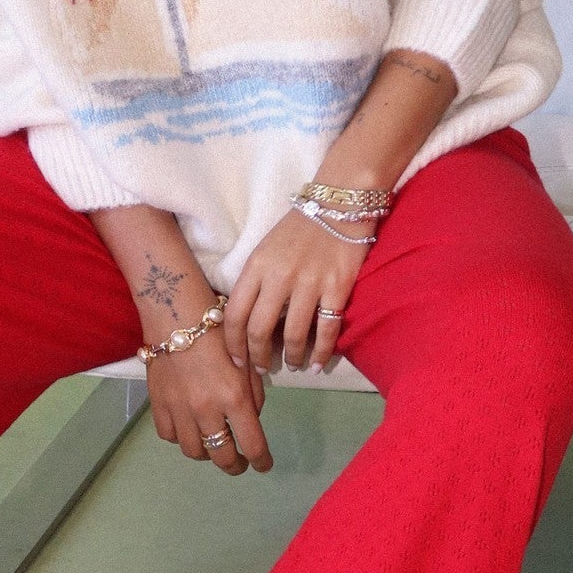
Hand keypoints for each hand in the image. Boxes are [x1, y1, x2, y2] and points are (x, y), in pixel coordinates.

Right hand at [146, 321, 272, 474]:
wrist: (176, 315)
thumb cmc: (218, 332)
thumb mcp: (246, 360)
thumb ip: (253, 394)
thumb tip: (250, 418)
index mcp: (233, 398)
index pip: (252, 445)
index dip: (261, 461)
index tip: (264, 464)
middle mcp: (206, 409)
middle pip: (221, 456)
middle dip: (234, 466)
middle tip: (239, 463)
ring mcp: (179, 409)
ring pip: (193, 450)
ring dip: (206, 453)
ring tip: (212, 444)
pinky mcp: (158, 404)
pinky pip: (169, 435)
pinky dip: (180, 437)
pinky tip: (188, 428)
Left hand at [223, 210, 366, 374]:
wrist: (339, 204)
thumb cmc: (299, 228)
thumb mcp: (266, 250)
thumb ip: (255, 282)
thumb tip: (246, 321)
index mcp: (256, 266)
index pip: (234, 313)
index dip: (233, 343)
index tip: (236, 360)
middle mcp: (279, 277)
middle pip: (259, 330)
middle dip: (258, 357)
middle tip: (263, 369)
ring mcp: (310, 283)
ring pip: (294, 335)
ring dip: (291, 357)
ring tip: (292, 365)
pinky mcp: (337, 287)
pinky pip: (327, 329)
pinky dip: (322, 352)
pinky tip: (317, 363)